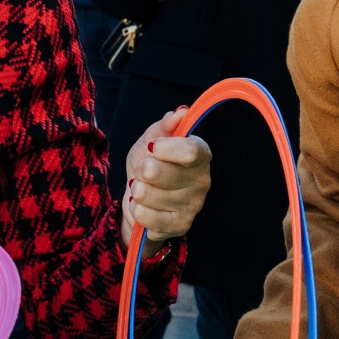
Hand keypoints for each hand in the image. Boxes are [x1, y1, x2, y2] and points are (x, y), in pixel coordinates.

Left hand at [119, 107, 210, 246]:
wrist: (141, 194)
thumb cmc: (151, 161)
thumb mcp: (153, 137)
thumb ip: (166, 125)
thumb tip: (180, 112)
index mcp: (200, 154)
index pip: (190, 151)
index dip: (165, 148)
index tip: (154, 147)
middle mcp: (202, 180)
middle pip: (158, 173)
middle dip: (141, 169)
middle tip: (144, 170)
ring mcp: (193, 206)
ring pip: (147, 195)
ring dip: (137, 190)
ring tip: (142, 188)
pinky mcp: (180, 226)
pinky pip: (145, 217)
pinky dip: (136, 209)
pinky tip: (144, 205)